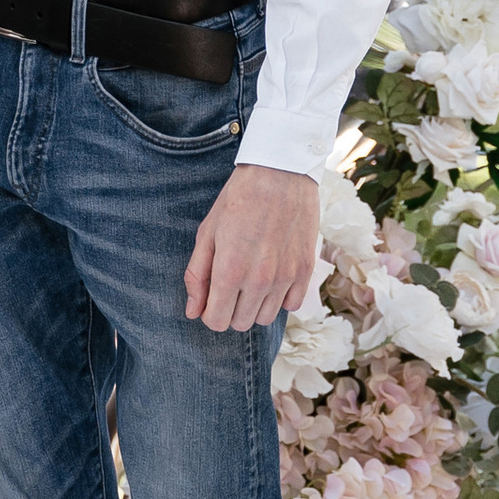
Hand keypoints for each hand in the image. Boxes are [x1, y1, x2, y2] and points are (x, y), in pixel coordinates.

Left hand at [184, 166, 319, 330]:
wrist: (280, 174)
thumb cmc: (237, 200)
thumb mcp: (207, 233)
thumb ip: (197, 276)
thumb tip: (192, 311)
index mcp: (229, 271)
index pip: (216, 321)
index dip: (209, 312)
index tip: (210, 298)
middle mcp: (259, 280)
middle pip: (240, 323)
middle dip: (230, 310)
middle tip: (229, 284)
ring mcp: (285, 277)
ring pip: (266, 319)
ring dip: (254, 305)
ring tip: (250, 278)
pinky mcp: (306, 271)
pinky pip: (291, 306)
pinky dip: (280, 298)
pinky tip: (272, 276)